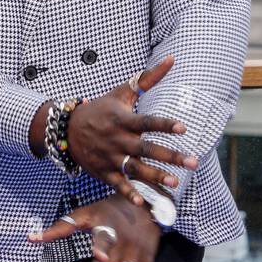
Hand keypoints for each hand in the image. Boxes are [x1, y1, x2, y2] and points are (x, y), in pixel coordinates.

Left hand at [28, 194, 159, 261]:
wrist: (146, 202)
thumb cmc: (109, 210)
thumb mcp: (87, 212)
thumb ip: (62, 227)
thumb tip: (30, 238)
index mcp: (106, 229)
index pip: (102, 239)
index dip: (101, 248)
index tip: (100, 257)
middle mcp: (121, 244)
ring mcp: (134, 255)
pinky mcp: (147, 261)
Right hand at [66, 54, 196, 205]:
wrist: (67, 129)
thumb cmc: (101, 108)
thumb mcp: (122, 92)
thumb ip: (148, 78)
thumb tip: (171, 59)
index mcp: (124, 119)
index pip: (148, 122)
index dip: (165, 125)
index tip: (184, 128)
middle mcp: (118, 139)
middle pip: (147, 149)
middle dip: (170, 156)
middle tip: (193, 162)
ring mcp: (111, 157)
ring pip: (135, 168)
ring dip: (155, 176)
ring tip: (174, 183)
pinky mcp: (104, 172)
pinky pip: (118, 184)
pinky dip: (128, 193)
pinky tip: (143, 203)